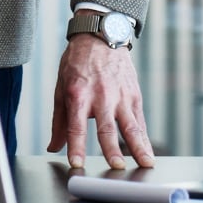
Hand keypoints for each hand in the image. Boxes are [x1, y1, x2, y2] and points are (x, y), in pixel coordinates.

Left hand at [47, 34, 154, 171]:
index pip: (76, 126)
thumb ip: (59, 121)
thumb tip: (54, 147)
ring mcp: (120, 96)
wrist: (100, 37)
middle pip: (106, 128)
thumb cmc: (77, 63)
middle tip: (116, 166)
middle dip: (111, 149)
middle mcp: (101, 96)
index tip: (76, 163)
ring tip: (145, 164)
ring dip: (138, 147)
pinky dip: (144, 139)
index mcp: (78, 94)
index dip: (76, 146)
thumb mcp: (61, 88)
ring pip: (130, 126)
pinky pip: (140, 121)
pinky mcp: (134, 96)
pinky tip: (148, 153)